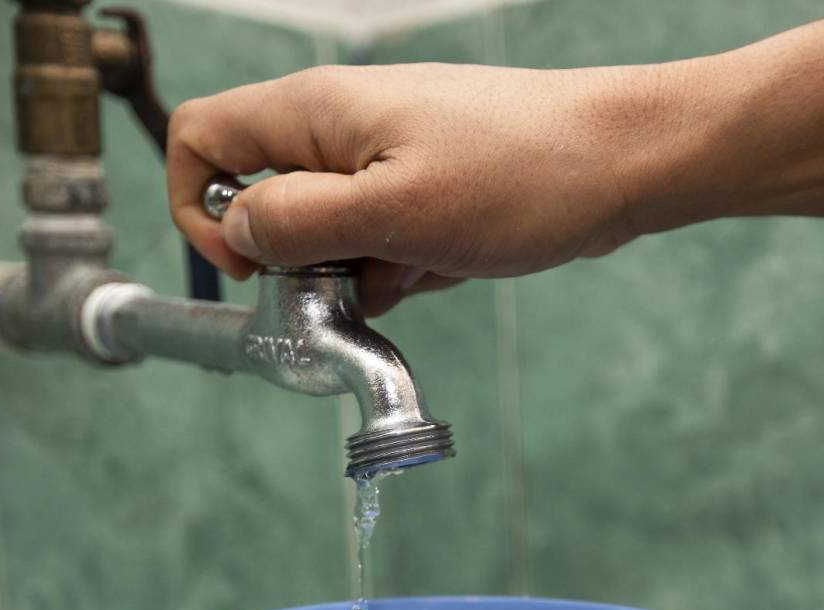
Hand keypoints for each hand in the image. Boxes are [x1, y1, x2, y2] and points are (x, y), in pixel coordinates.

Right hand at [167, 1, 823, 319]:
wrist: (621, 166)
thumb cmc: (522, 174)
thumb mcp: (394, 213)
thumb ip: (298, 222)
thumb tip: (236, 229)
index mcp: (317, 115)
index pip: (204, 141)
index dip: (202, 208)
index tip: (249, 266)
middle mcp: (343, 132)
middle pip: (270, 201)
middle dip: (302, 260)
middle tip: (356, 281)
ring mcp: (387, 161)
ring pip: (332, 234)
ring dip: (363, 271)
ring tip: (425, 263)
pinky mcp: (425, 191)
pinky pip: (383, 241)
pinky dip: (404, 266)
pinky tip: (450, 260)